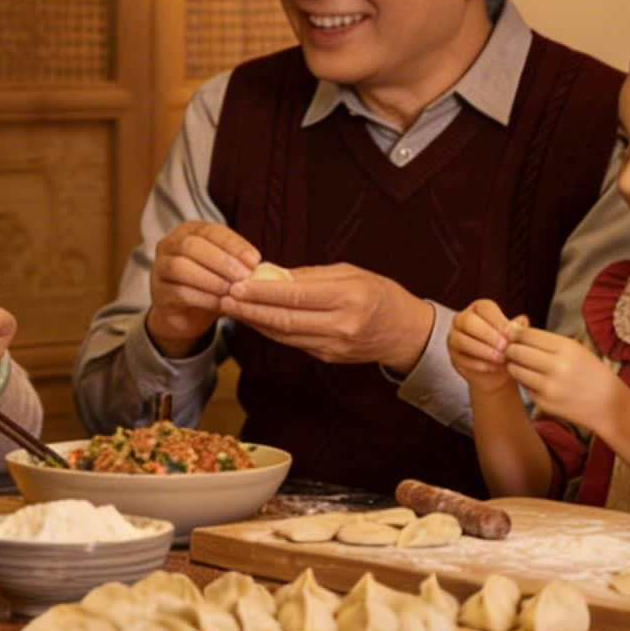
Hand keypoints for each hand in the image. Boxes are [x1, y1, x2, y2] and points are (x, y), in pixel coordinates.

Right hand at [146, 221, 258, 356]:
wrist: (187, 314)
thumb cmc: (212, 285)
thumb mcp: (227, 270)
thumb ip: (239, 265)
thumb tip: (263, 268)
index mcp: (190, 231)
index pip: (212, 231)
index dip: (234, 245)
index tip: (255, 259)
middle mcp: (171, 244)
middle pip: (192, 246)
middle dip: (222, 261)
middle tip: (244, 276)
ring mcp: (160, 268)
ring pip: (181, 267)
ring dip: (211, 279)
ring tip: (232, 291)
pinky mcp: (159, 293)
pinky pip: (179, 292)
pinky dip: (203, 297)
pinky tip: (220, 304)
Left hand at [219, 262, 433, 371]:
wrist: (405, 332)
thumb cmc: (378, 293)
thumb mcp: (350, 272)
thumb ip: (310, 276)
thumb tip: (271, 274)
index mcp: (348, 298)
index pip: (296, 297)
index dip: (263, 293)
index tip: (237, 284)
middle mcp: (341, 326)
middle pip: (285, 320)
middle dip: (250, 309)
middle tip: (224, 297)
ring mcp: (334, 346)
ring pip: (284, 335)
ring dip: (255, 322)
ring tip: (231, 307)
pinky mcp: (328, 357)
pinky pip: (293, 342)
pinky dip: (271, 331)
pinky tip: (255, 319)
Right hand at [447, 299, 518, 392]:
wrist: (497, 372)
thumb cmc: (506, 348)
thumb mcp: (515, 336)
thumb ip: (517, 328)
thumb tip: (522, 320)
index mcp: (479, 309)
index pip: (483, 307)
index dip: (496, 319)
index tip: (510, 333)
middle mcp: (462, 320)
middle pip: (468, 321)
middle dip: (487, 334)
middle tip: (505, 346)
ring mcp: (454, 338)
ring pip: (462, 340)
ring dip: (483, 350)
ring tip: (501, 359)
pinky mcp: (453, 356)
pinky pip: (461, 359)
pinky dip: (478, 364)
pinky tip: (493, 367)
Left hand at [504, 327, 626, 435]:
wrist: (608, 404)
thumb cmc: (589, 371)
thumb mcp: (574, 349)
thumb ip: (544, 340)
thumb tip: (512, 328)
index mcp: (566, 348)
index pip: (526, 334)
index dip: (515, 333)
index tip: (514, 335)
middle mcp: (556, 367)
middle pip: (516, 351)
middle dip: (510, 349)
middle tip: (513, 350)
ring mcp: (548, 387)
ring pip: (515, 369)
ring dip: (515, 365)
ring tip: (525, 365)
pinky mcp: (543, 403)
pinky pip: (523, 387)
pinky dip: (525, 382)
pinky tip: (539, 381)